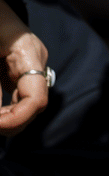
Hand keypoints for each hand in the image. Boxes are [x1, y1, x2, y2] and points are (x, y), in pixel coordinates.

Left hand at [0, 5, 49, 133]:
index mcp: (29, 53)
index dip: (18, 118)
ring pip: (25, 103)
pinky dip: (3, 108)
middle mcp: (35, 62)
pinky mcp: (17, 67)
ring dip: (6, 117)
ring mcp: (28, 64)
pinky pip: (16, 94)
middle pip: (32, 105)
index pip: (37, 99)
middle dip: (10, 122)